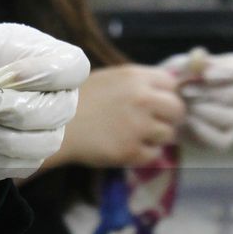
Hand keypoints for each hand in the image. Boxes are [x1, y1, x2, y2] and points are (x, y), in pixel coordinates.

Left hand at [0, 23, 88, 182]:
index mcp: (41, 55)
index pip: (73, 65)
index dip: (47, 74)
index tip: (4, 78)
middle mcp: (54, 94)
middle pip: (62, 108)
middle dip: (16, 111)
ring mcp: (47, 129)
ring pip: (46, 143)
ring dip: (4, 139)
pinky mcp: (30, 158)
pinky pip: (24, 166)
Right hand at [52, 64, 186, 168]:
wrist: (55, 126)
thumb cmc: (77, 100)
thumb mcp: (110, 79)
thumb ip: (137, 84)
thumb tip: (163, 93)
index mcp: (136, 77)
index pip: (171, 85)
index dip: (166, 95)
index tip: (159, 104)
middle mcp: (143, 99)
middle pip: (177, 110)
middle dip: (169, 118)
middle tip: (155, 124)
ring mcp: (139, 126)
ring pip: (168, 135)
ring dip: (156, 138)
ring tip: (136, 136)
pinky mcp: (131, 151)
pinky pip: (153, 155)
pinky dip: (143, 154)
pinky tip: (126, 148)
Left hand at [163, 49, 232, 149]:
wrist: (169, 111)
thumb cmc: (180, 81)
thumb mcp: (180, 67)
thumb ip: (189, 62)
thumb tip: (199, 57)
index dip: (226, 72)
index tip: (205, 74)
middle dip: (207, 93)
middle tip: (184, 91)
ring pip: (230, 117)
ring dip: (203, 111)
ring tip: (183, 106)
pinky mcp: (226, 139)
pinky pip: (220, 139)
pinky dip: (201, 130)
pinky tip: (186, 122)